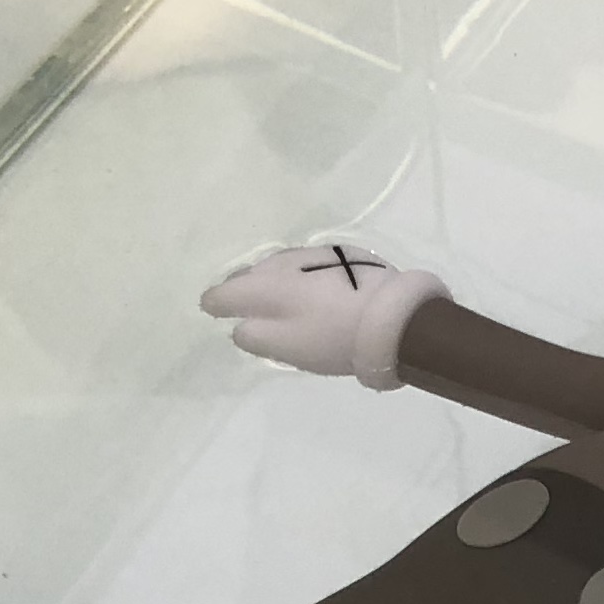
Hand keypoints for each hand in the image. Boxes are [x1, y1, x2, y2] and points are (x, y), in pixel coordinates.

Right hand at [200, 242, 449, 389]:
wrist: (392, 317)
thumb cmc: (332, 338)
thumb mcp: (288, 348)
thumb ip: (255, 337)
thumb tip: (240, 327)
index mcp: (265, 288)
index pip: (228, 292)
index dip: (216, 302)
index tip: (211, 308)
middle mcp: (283, 264)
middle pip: (251, 273)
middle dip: (239, 285)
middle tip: (233, 297)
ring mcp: (313, 255)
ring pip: (277, 264)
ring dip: (267, 276)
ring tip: (266, 289)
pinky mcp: (341, 255)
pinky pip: (304, 262)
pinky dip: (294, 273)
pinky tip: (304, 284)